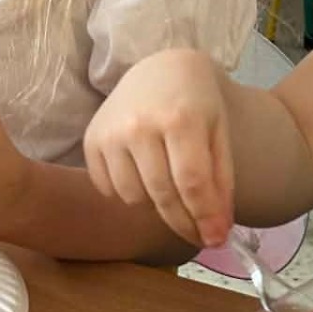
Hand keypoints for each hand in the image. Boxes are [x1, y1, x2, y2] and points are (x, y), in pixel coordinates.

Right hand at [83, 49, 233, 248]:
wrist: (160, 70)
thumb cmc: (197, 104)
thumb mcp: (219, 134)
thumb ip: (221, 182)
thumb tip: (217, 233)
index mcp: (180, 118)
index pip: (191, 182)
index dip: (204, 217)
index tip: (215, 240)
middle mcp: (140, 125)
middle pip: (162, 194)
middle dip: (183, 223)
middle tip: (198, 235)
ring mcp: (111, 132)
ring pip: (133, 197)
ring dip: (154, 204)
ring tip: (169, 187)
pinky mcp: (91, 139)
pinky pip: (108, 188)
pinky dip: (128, 192)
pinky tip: (143, 176)